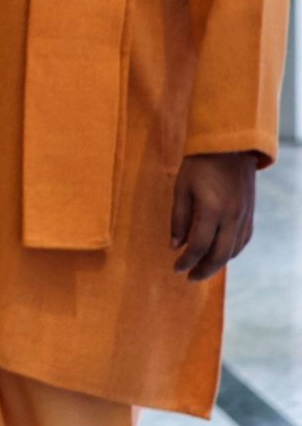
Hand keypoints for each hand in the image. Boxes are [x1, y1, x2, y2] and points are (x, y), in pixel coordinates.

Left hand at [171, 151, 260, 280]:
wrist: (229, 147)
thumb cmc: (199, 165)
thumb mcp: (181, 188)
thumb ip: (178, 218)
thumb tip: (175, 246)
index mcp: (212, 210)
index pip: (199, 246)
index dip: (186, 260)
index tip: (176, 268)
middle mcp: (232, 218)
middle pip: (219, 255)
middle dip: (204, 270)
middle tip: (189, 277)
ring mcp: (244, 217)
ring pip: (233, 250)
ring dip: (218, 264)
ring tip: (202, 269)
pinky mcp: (250, 214)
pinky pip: (242, 241)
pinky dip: (231, 252)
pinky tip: (220, 254)